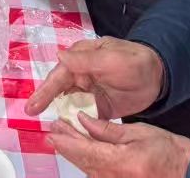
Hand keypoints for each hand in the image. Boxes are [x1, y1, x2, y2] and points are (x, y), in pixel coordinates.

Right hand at [26, 36, 167, 122]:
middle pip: (59, 91)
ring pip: (69, 105)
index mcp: (81, 59)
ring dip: (60, 115)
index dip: (45, 90)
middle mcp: (81, 75)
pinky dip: (76, 124)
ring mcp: (89, 92)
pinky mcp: (98, 107)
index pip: (59, 76)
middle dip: (45, 102)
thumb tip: (59, 55)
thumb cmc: (134, 61)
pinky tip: (69, 133)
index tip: (32, 105)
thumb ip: (86, 60)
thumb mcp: (112, 58)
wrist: (158, 77)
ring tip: (50, 127)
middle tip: (32, 115)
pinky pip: (83, 117)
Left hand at [47, 116, 189, 177]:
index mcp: (120, 162)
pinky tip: (82, 150)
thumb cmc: (169, 151)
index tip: (53, 131)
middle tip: (53, 131)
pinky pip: (97, 174)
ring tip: (63, 136)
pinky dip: (87, 161)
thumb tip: (84, 121)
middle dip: (66, 145)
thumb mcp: (138, 132)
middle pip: (82, 162)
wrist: (188, 171)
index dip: (66, 141)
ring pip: (87, 168)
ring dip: (74, 152)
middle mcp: (115, 177)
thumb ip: (108, 130)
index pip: (85, 151)